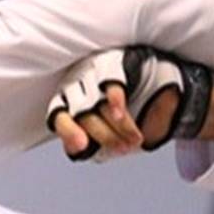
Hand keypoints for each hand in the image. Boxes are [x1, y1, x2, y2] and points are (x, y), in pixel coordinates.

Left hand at [47, 47, 213, 161]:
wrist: (154, 87)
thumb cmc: (121, 113)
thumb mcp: (104, 132)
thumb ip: (89, 144)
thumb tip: (77, 151)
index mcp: (66, 103)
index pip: (58, 117)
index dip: (68, 131)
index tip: (82, 145)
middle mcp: (76, 85)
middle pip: (82, 113)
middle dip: (105, 136)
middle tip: (125, 150)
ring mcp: (93, 72)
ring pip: (98, 103)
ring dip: (119, 125)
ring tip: (136, 140)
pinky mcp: (113, 63)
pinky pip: (110, 81)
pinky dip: (114, 99)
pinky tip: (120, 112)